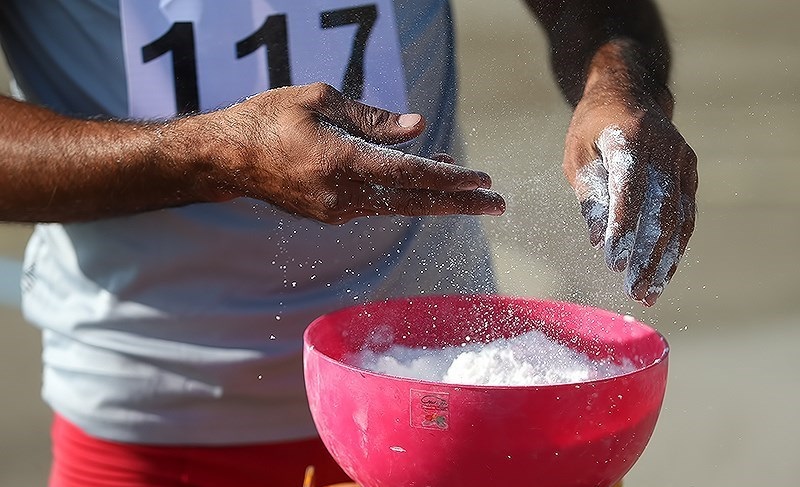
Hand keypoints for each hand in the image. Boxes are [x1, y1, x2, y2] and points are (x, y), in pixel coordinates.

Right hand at [197, 82, 504, 223]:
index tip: (484, 181)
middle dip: (460, 203)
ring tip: (471, 190)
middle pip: (415, 202)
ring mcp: (336, 210)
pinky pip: (379, 205)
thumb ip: (373, 120)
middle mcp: (342, 195)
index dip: (451, 179)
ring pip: (399, 205)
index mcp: (340, 163)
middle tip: (499, 204)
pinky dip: (407, 195)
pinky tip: (424, 180)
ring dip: (436, 197)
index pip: (411, 176)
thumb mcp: (321, 101)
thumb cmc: (270, 118)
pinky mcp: (331, 214)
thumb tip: (419, 128)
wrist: (227, 157)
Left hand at [563, 82, 697, 305]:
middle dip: (646, 255)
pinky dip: (675, 246)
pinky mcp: (690, 172)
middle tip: (632, 289)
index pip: (630, 189)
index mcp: (629, 139)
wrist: (629, 92)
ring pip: (680, 218)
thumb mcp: (577, 154)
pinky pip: (686, 214)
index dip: (623, 228)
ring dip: (665, 259)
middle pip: (660, 211)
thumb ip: (589, 194)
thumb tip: (596, 241)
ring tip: (649, 292)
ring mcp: (682, 161)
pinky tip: (663, 271)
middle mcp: (663, 150)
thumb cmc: (592, 127)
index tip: (613, 262)